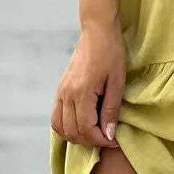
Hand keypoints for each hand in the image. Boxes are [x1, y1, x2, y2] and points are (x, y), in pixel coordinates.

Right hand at [51, 22, 125, 146]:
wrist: (97, 32)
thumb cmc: (111, 53)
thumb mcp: (117, 81)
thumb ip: (111, 109)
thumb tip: (109, 134)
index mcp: (81, 92)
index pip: (86, 129)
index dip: (100, 140)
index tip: (114, 140)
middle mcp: (66, 94)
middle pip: (72, 131)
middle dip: (90, 141)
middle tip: (107, 138)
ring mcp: (60, 92)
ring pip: (60, 127)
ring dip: (76, 136)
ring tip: (94, 134)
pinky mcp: (60, 89)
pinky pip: (56, 116)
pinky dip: (66, 127)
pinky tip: (81, 124)